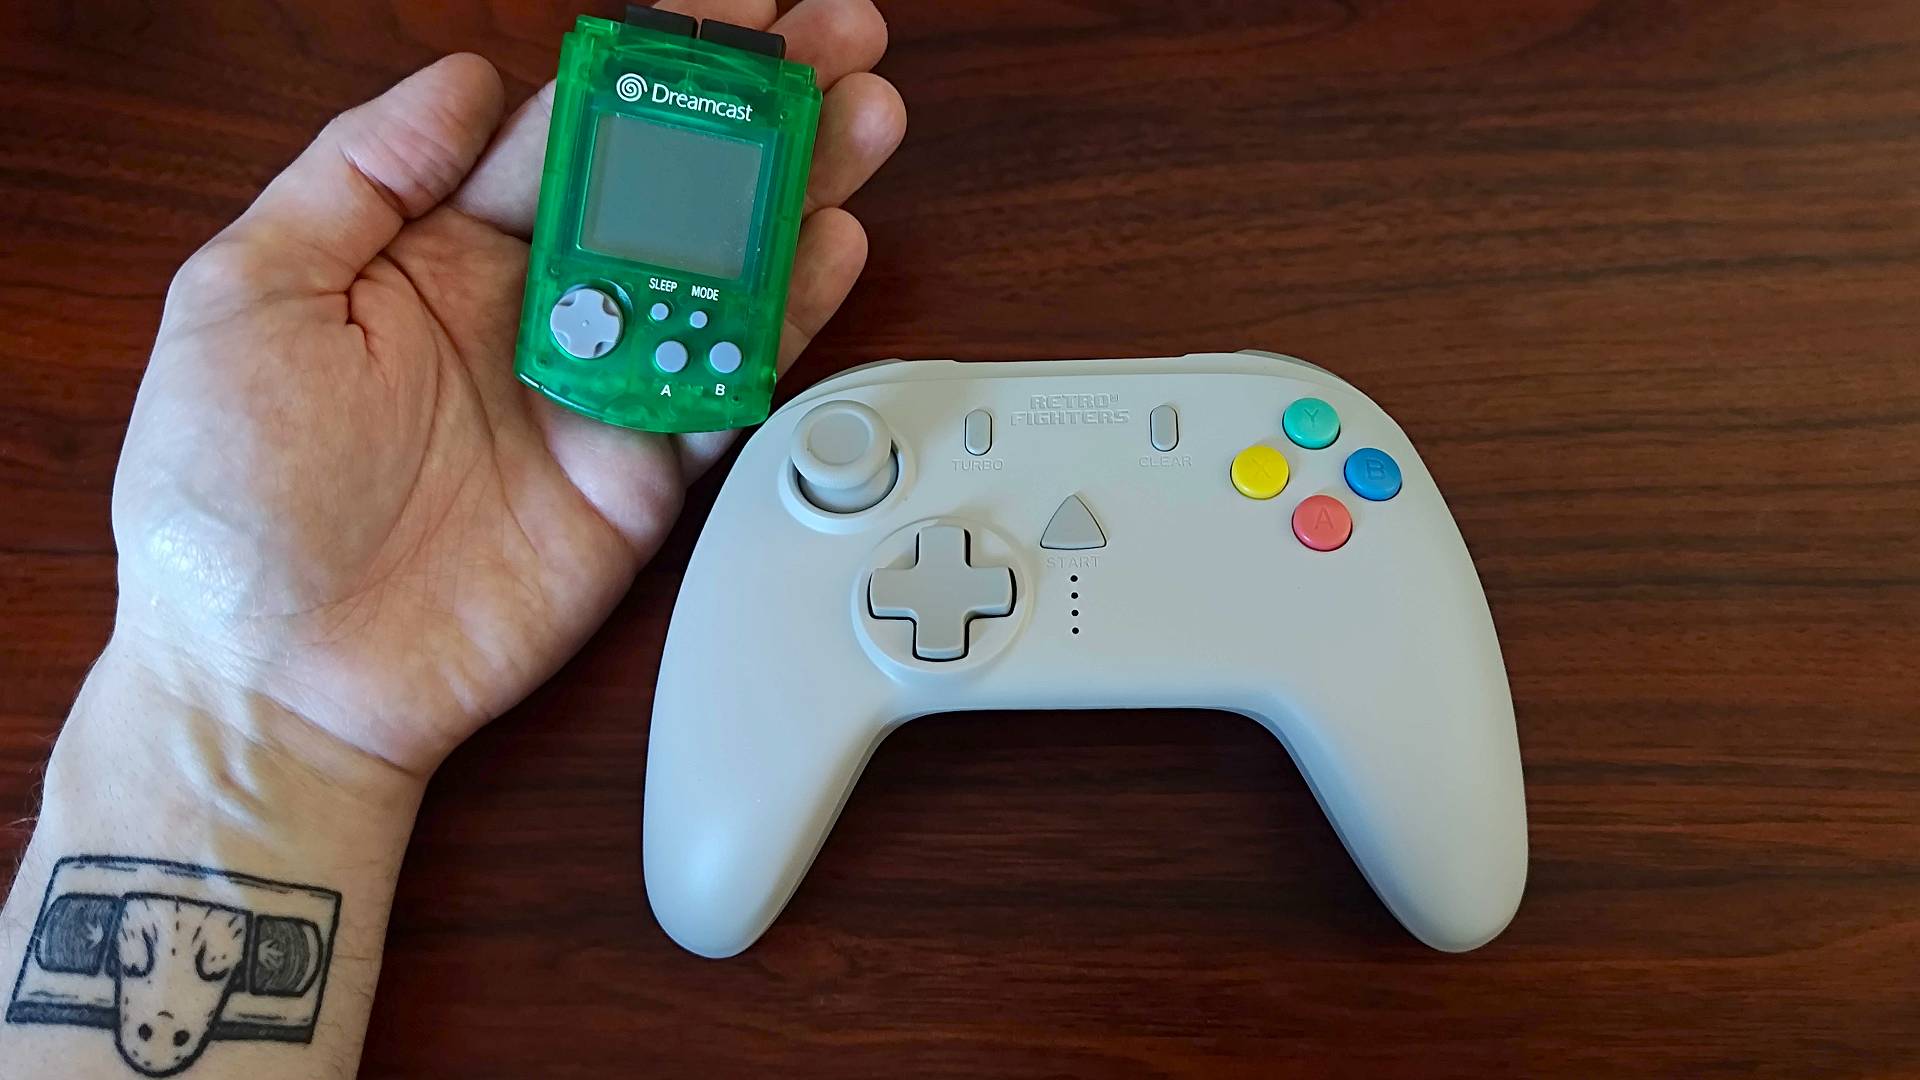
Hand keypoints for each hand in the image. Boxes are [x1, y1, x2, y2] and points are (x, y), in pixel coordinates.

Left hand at [107, 0, 904, 776]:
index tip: (725, 15)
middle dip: (752, 113)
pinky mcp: (635, 481)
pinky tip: (829, 254)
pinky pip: (723, 391)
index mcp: (435, 252)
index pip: (565, 131)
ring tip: (863, 119)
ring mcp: (591, 395)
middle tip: (835, 44)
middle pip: (664, 188)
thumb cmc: (225, 502)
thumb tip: (463, 77)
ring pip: (714, 277)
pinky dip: (782, 328)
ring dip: (791, 197)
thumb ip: (355, 176)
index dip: (649, 67)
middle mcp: (529, 312)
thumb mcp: (245, 298)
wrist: (276, 683)